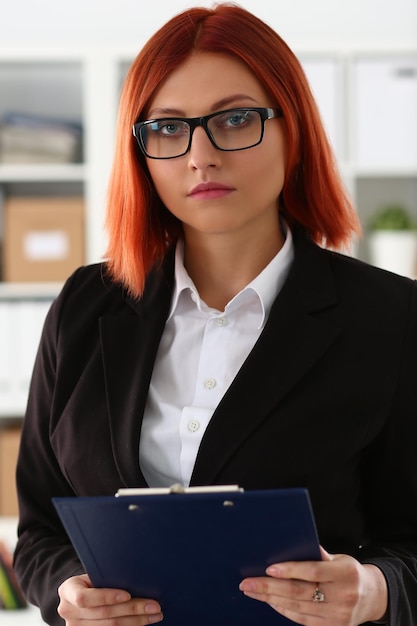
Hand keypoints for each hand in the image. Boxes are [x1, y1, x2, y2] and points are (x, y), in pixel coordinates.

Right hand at [58, 574, 162, 624]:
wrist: (78, 595)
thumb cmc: (91, 581)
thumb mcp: (92, 575)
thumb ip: (105, 577)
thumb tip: (136, 577)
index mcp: (68, 591)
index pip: (84, 598)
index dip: (106, 597)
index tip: (127, 594)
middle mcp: (68, 612)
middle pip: (103, 614)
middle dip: (132, 609)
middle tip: (154, 605)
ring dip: (136, 621)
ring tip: (154, 615)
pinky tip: (142, 622)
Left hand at [239, 546, 387, 625]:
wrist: (373, 597)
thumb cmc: (349, 572)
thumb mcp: (340, 558)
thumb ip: (318, 554)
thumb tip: (291, 544)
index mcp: (345, 573)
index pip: (313, 571)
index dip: (290, 570)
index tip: (268, 569)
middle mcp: (342, 596)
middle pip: (300, 592)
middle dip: (270, 587)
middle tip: (247, 582)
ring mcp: (337, 616)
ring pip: (297, 608)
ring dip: (271, 599)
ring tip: (252, 591)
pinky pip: (302, 620)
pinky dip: (283, 609)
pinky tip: (270, 601)